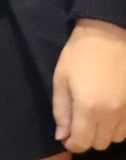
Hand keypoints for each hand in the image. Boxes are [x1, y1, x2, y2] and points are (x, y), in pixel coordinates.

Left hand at [54, 18, 125, 151]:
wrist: (109, 34)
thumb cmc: (79, 54)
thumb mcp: (61, 80)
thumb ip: (61, 111)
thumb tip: (62, 135)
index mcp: (89, 108)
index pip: (82, 142)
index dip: (73, 143)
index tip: (67, 136)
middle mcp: (112, 114)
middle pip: (100, 143)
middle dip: (87, 137)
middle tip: (79, 123)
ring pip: (116, 137)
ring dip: (104, 132)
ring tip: (95, 114)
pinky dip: (118, 126)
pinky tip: (109, 111)